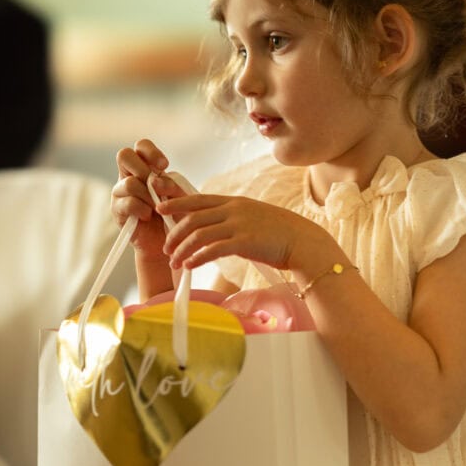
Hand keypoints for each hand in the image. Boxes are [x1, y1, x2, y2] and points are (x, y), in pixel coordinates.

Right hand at [111, 139, 170, 258]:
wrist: (169, 244)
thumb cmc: (175, 216)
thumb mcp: (179, 197)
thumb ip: (171, 185)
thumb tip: (155, 182)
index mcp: (145, 168)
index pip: (141, 146)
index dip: (151, 152)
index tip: (165, 166)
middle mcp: (129, 176)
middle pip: (124, 155)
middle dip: (143, 169)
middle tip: (156, 187)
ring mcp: (121, 193)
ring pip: (129, 183)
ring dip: (148, 196)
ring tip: (158, 209)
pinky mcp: (118, 211)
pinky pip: (127, 203)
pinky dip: (142, 209)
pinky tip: (148, 217)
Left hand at [155, 186, 332, 272]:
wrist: (304, 242)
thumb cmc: (282, 235)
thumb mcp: (255, 219)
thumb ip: (235, 220)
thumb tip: (218, 230)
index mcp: (235, 202)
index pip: (199, 199)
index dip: (177, 203)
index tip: (161, 209)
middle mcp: (234, 210)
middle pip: (193, 217)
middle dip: (175, 234)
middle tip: (166, 249)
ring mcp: (239, 225)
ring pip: (199, 234)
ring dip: (182, 249)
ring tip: (175, 262)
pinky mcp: (244, 242)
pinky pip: (212, 249)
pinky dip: (197, 258)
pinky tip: (189, 266)